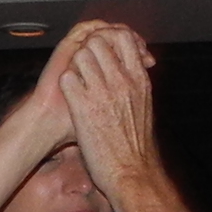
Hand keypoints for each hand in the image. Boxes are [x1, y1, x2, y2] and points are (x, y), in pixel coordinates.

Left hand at [58, 22, 160, 191]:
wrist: (131, 173)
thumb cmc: (137, 145)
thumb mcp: (144, 105)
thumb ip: (136, 83)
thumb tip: (132, 69)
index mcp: (139, 79)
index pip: (124, 38)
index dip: (110, 40)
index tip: (105, 53)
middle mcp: (122, 81)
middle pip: (99, 42)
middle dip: (90, 49)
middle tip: (87, 66)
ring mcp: (101, 92)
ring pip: (81, 56)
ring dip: (76, 64)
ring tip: (78, 80)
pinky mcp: (82, 107)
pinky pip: (68, 78)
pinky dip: (67, 82)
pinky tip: (70, 95)